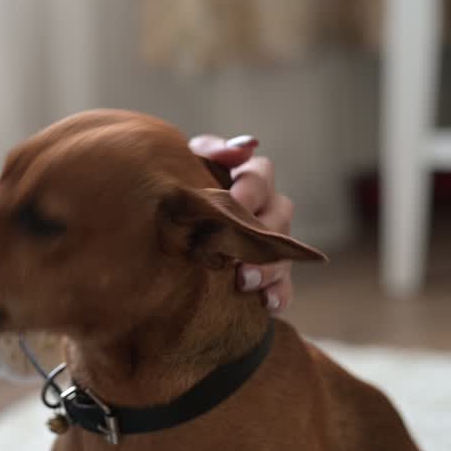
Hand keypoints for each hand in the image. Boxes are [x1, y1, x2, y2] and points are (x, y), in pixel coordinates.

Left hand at [189, 134, 294, 312]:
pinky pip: (285, 287)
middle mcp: (268, 209)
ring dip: (267, 268)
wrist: (165, 227)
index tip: (231, 202)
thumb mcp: (189, 164)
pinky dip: (278, 295)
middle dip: (259, 236)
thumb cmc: (178, 190)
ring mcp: (273, 244)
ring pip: (283, 254)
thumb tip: (247, 146)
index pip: (260, 175)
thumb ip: (212, 151)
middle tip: (236, 250)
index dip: (248, 190)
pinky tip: (266, 304)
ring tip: (244, 281)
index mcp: (249, 178)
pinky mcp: (271, 277)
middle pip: (278, 218)